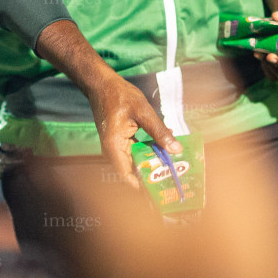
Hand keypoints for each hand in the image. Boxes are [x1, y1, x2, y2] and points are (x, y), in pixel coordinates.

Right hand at [85, 71, 179, 190]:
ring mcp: (114, 147)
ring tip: (171, 166)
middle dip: (151, 174)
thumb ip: (160, 132)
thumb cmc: (120, 96)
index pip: (127, 176)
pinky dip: (147, 152)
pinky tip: (162, 148)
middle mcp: (112, 151)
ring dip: (151, 162)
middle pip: (132, 171)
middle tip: (172, 179)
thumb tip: (176, 149)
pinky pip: (133, 152)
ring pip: (134, 162)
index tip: (159, 192)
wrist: (102, 85)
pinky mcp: (118, 142)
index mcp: (115, 147)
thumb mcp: (143, 112)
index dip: (142, 187)